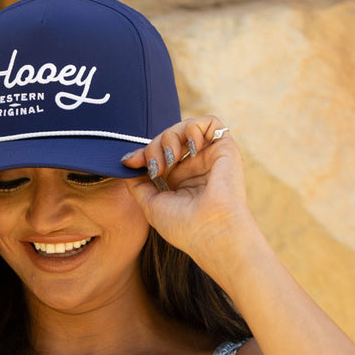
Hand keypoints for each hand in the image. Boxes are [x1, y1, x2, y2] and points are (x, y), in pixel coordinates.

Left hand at [122, 117, 257, 272]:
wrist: (211, 232)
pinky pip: (210, 122)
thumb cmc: (183, 226)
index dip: (142, 153)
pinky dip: (194, 128)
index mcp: (179, 180)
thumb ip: (138, 184)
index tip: (130, 162)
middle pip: (167, 139)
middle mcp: (194, 167)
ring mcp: (209, 157)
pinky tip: (190, 148)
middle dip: (153, 147)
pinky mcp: (225, 149)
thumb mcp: (150, 204)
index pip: (158, 154)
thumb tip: (128, 164)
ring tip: (171, 159)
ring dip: (170, 137)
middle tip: (156, 168)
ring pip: (184, 128)